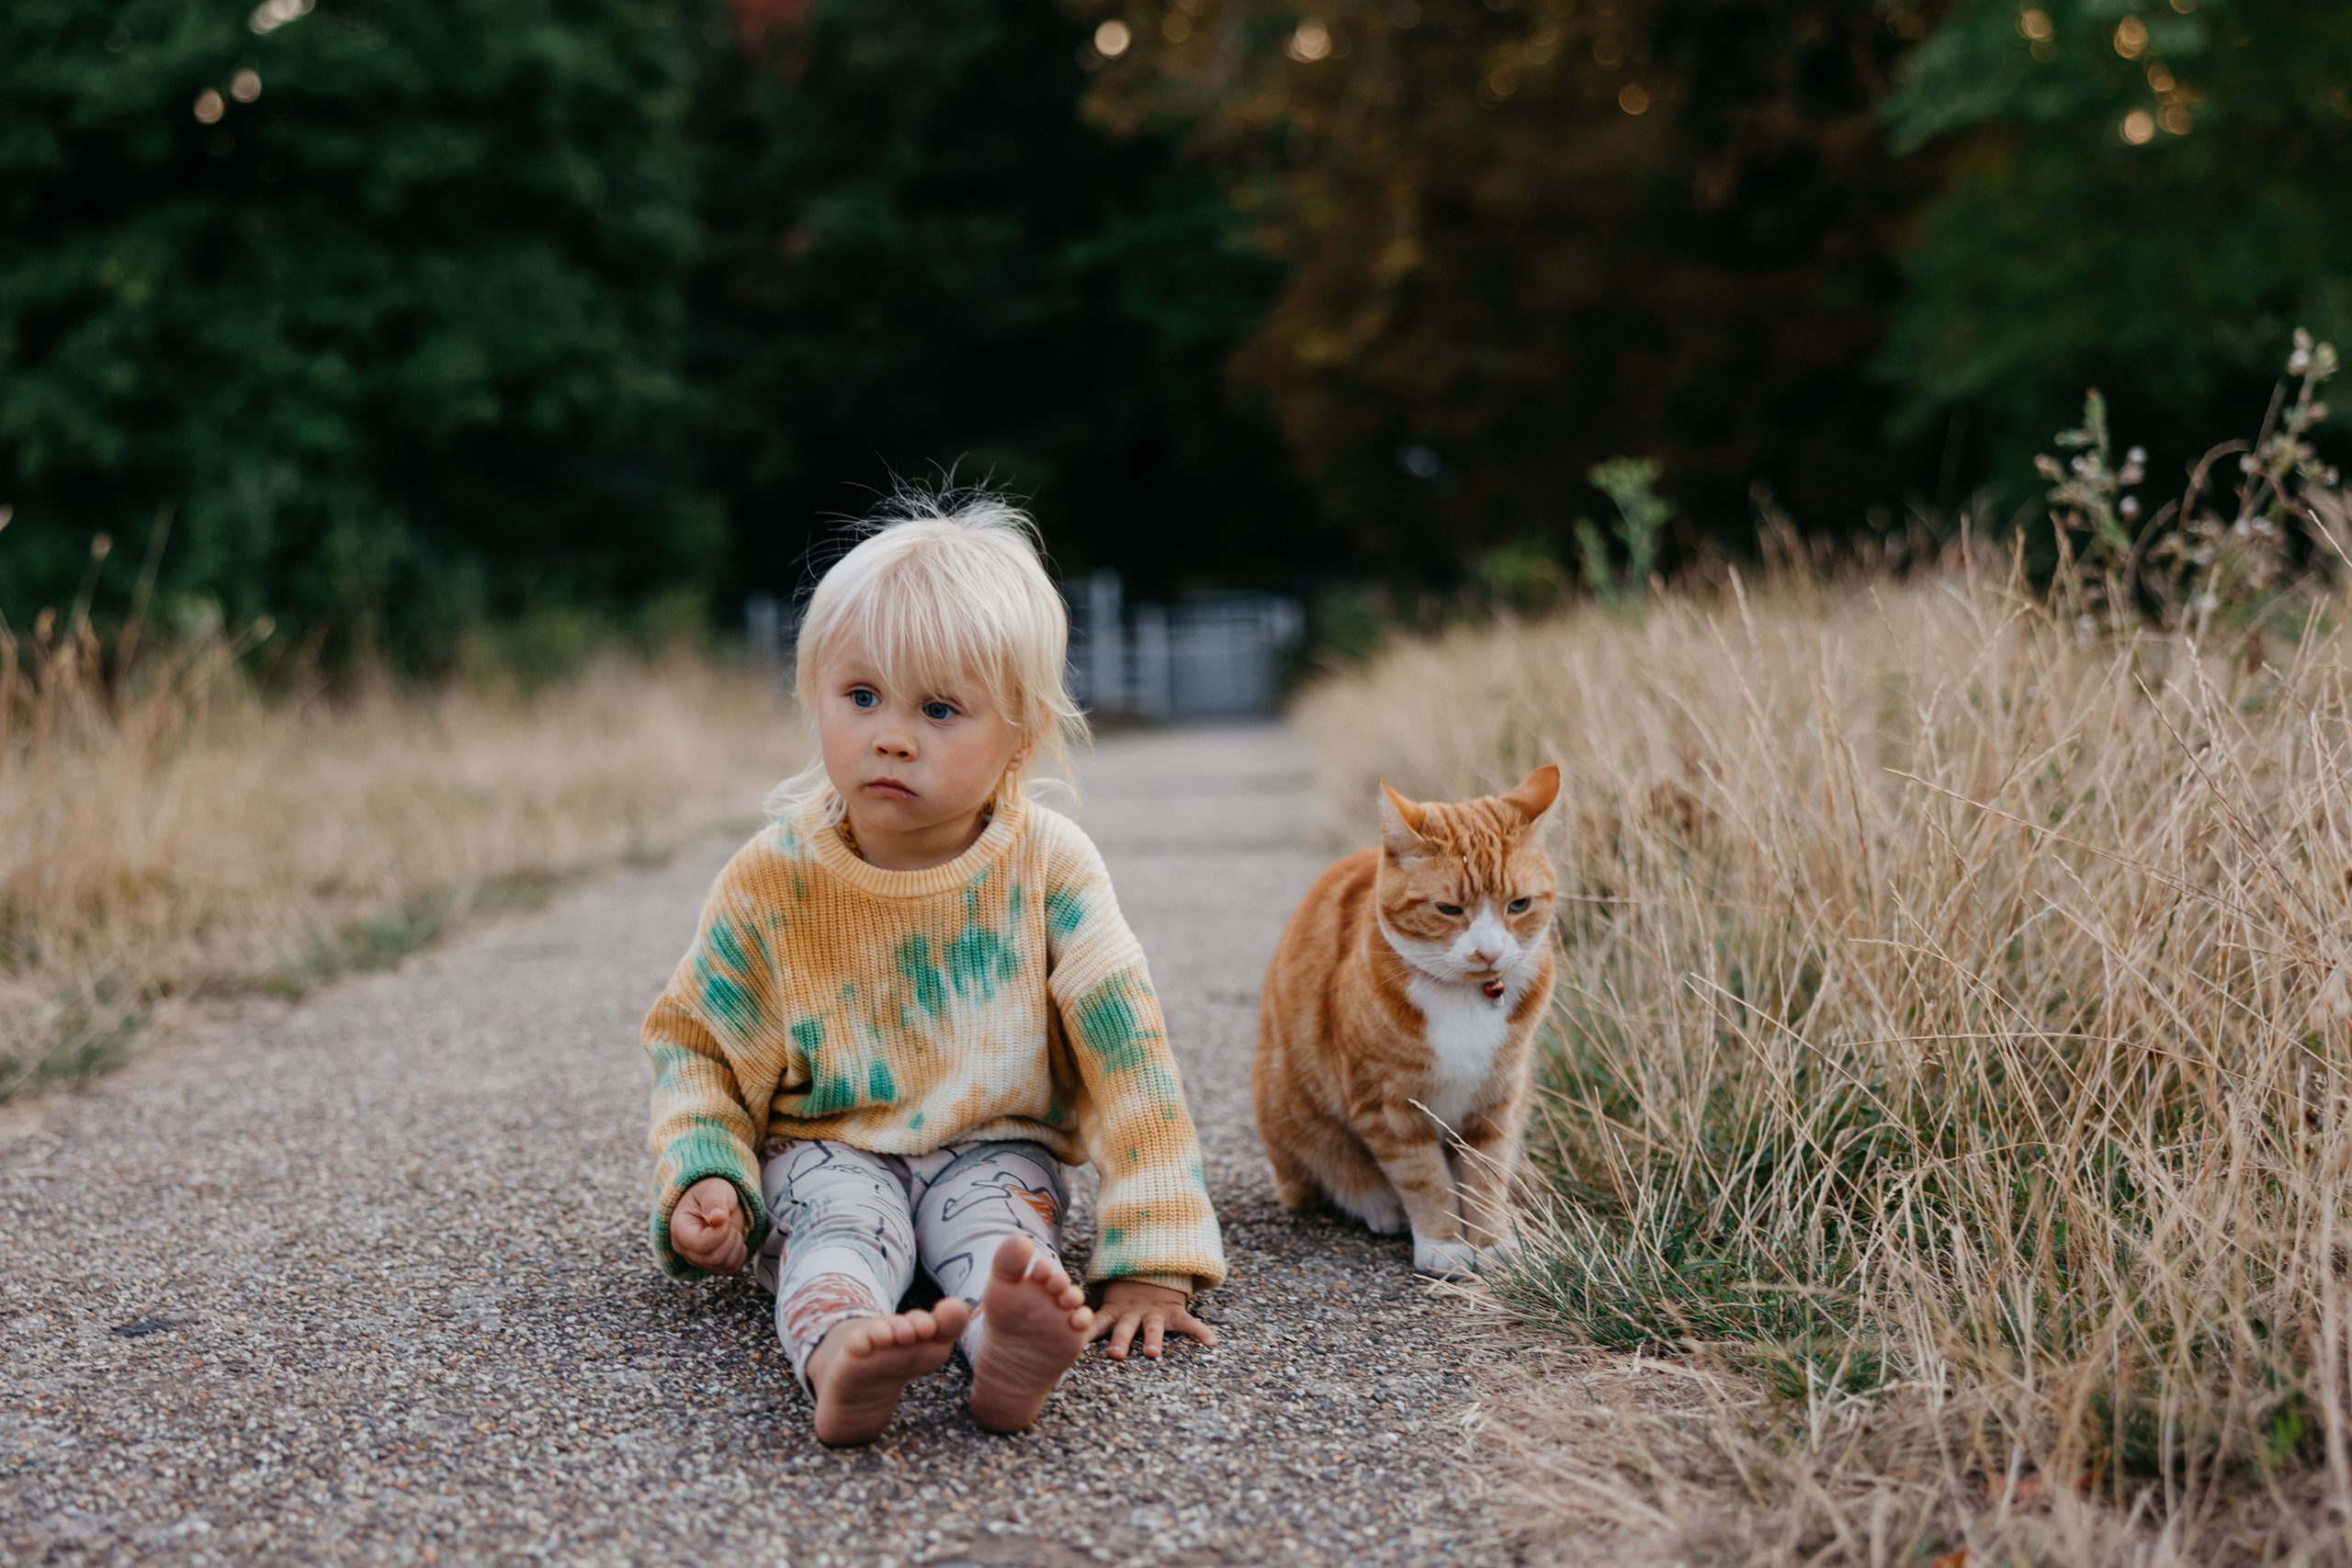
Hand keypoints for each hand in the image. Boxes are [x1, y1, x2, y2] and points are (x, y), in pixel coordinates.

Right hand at [671, 1176, 747, 1275]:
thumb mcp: (713, 1190)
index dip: (720, 1234)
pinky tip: (735, 1240)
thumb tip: (718, 1217)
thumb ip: (714, 1202)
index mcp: (679, 1228)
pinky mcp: (710, 1265)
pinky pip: (731, 1269)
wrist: (714, 1201)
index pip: (700, 1245)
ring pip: (724, 1265)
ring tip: (730, 1229)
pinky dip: (740, 1255)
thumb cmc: (711, 1193)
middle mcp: (684, 1248)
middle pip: (713, 1258)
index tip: (725, 1217)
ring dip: (736, 1245)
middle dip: (730, 1238)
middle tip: (728, 1221)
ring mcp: (697, 1259)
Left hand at [1088, 1279, 1215, 1359]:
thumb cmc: (1121, 1299)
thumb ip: (1084, 1313)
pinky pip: (1190, 1323)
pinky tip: (1212, 1342)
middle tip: (1115, 1354)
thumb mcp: (1103, 1303)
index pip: (1095, 1323)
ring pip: (1153, 1328)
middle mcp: (1132, 1315)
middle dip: (1120, 1342)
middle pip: (1124, 1330)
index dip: (1086, 1332)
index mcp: (1113, 1314)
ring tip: (1154, 1353)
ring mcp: (1153, 1314)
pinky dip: (1201, 1332)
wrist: (1150, 1273)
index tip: (1076, 1344)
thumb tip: (1048, 1325)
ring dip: (1153, 1340)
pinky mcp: (1174, 1313)